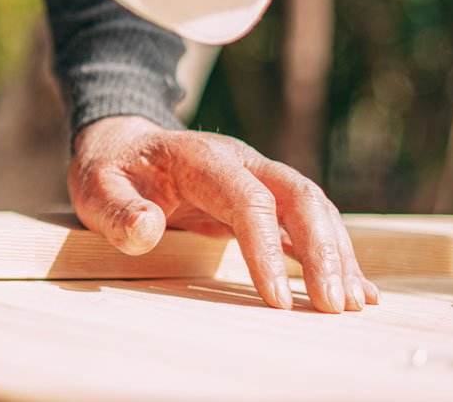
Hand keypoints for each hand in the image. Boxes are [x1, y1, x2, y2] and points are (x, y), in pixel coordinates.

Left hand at [68, 116, 380, 312]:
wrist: (122, 147)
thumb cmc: (110, 172)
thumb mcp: (96, 188)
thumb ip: (117, 210)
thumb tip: (146, 228)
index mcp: (201, 158)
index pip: (247, 200)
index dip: (264, 248)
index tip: (274, 299)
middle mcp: (241, 162)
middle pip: (298, 197)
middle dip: (323, 251)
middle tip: (334, 305)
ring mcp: (258, 178)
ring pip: (313, 209)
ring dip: (337, 254)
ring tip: (352, 303)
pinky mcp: (265, 199)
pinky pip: (308, 223)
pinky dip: (334, 255)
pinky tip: (357, 288)